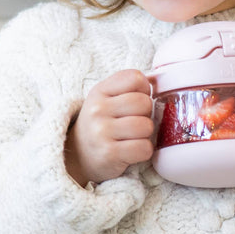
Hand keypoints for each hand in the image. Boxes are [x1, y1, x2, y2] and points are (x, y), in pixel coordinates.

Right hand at [65, 69, 153, 185]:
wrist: (78, 155)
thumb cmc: (102, 123)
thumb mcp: (106, 98)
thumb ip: (129, 87)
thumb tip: (157, 81)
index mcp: (99, 91)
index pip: (135, 78)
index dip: (143, 90)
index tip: (134, 102)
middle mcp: (97, 109)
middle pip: (144, 102)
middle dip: (146, 114)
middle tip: (133, 122)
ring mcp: (102, 132)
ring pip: (146, 126)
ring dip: (145, 134)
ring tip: (132, 137)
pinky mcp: (109, 154)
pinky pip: (145, 148)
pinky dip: (143, 151)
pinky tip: (131, 150)